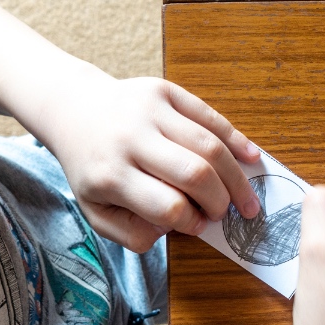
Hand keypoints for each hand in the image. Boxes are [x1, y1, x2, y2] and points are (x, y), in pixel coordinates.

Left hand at [42, 75, 261, 251]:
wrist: (74, 110)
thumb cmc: (91, 167)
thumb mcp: (96, 211)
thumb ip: (131, 233)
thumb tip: (173, 228)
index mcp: (111, 175)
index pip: (168, 206)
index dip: (192, 221)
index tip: (198, 226)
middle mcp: (130, 140)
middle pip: (195, 174)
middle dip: (220, 201)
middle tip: (226, 214)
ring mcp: (149, 110)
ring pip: (209, 145)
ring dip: (235, 177)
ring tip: (246, 198)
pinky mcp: (164, 90)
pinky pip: (209, 116)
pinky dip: (235, 140)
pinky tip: (250, 159)